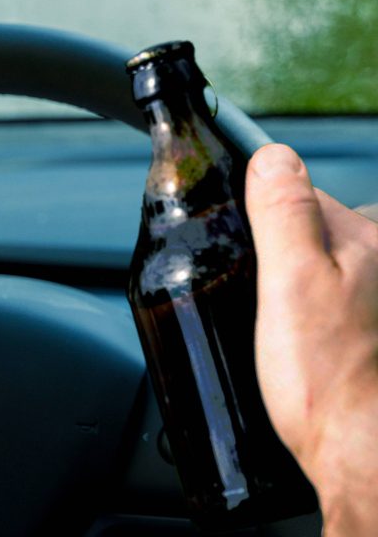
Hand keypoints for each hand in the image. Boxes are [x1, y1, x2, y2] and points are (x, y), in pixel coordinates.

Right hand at [246, 144, 377, 535]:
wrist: (363, 455)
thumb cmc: (329, 382)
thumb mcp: (289, 284)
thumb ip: (284, 213)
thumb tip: (273, 156)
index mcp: (369, 239)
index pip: (301, 197)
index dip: (261, 223)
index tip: (245, 256)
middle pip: (314, 234)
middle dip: (280, 258)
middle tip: (261, 304)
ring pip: (323, 273)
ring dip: (297, 292)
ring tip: (283, 334)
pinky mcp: (372, 334)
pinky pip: (334, 306)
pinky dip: (314, 321)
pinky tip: (305, 350)